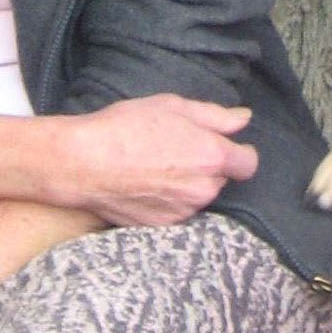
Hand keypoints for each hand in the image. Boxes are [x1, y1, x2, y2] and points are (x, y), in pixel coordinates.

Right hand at [59, 95, 258, 224]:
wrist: (82, 163)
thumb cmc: (127, 127)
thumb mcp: (174, 107)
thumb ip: (216, 116)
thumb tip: (244, 119)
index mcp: (212, 156)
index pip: (248, 163)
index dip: (237, 152)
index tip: (220, 145)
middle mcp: (203, 189)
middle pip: (221, 179)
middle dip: (207, 166)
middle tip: (176, 149)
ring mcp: (182, 211)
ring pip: (198, 196)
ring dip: (188, 184)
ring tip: (156, 165)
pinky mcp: (161, 226)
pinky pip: (177, 211)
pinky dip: (169, 200)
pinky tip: (146, 183)